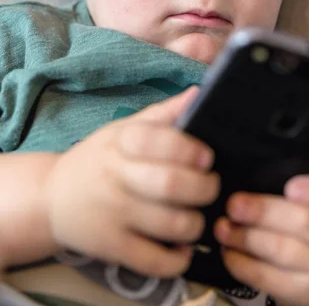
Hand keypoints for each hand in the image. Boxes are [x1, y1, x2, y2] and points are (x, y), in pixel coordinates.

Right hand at [44, 87, 219, 277]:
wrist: (52, 197)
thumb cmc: (99, 158)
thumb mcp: (123, 129)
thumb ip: (162, 114)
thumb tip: (198, 94)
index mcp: (120, 142)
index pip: (160, 141)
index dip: (192, 150)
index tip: (207, 157)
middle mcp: (116, 176)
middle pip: (171, 183)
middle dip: (205, 187)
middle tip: (210, 187)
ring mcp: (113, 214)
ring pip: (171, 224)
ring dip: (196, 223)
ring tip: (197, 215)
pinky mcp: (111, 247)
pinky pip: (153, 260)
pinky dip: (177, 260)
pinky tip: (183, 249)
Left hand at [214, 176, 308, 305]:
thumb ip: (295, 185)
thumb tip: (251, 171)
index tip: (290, 188)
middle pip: (306, 223)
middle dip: (265, 212)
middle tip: (234, 204)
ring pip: (284, 251)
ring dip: (247, 237)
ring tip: (223, 227)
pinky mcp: (305, 293)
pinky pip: (268, 278)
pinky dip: (242, 263)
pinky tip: (228, 249)